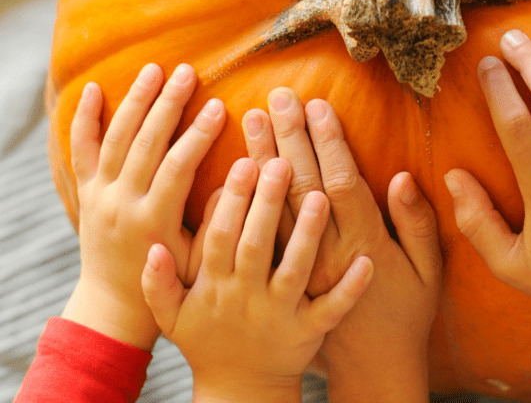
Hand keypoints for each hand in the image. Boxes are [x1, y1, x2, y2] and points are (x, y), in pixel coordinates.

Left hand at [62, 63, 224, 350]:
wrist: (114, 301)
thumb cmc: (170, 281)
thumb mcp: (200, 260)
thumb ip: (219, 223)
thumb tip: (240, 181)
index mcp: (153, 219)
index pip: (177, 166)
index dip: (198, 135)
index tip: (219, 107)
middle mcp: (121, 203)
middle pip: (145, 142)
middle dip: (168, 104)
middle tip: (187, 73)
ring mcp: (99, 195)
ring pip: (115, 138)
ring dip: (135, 101)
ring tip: (154, 70)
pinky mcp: (86, 192)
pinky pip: (81, 150)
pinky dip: (83, 118)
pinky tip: (92, 89)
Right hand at [141, 156, 372, 402]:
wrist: (239, 390)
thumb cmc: (207, 341)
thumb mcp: (172, 316)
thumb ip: (158, 282)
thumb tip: (152, 246)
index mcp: (214, 286)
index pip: (220, 235)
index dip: (231, 200)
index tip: (244, 161)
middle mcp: (246, 297)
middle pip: (256, 244)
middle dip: (268, 203)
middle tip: (282, 161)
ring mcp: (280, 315)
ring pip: (294, 270)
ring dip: (307, 235)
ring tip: (321, 196)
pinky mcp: (309, 333)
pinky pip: (332, 310)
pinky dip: (350, 289)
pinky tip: (368, 263)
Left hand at [242, 93, 440, 400]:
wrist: (372, 371)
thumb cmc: (406, 318)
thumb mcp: (428, 274)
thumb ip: (416, 225)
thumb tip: (402, 177)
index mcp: (363, 246)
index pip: (340, 183)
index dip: (328, 142)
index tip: (317, 105)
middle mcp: (324, 255)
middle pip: (300, 188)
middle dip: (289, 139)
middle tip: (276, 98)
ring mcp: (296, 271)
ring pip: (271, 211)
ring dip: (260, 165)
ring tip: (251, 122)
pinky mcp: (278, 285)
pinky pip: (254, 246)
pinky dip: (241, 211)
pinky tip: (230, 176)